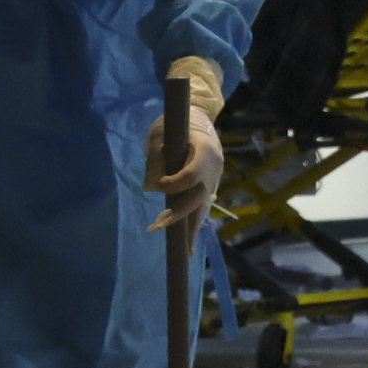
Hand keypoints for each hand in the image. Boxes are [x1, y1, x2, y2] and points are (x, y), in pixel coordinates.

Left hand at [149, 106, 223, 232]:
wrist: (198, 117)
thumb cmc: (177, 123)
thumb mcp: (159, 135)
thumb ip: (157, 160)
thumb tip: (153, 188)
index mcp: (205, 151)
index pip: (191, 175)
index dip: (174, 183)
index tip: (159, 185)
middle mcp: (214, 168)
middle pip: (199, 197)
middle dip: (180, 215)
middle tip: (159, 226)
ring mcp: (214, 178)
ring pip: (202, 206)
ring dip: (190, 227)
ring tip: (183, 251)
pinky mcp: (209, 185)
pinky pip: (201, 206)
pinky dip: (193, 222)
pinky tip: (186, 242)